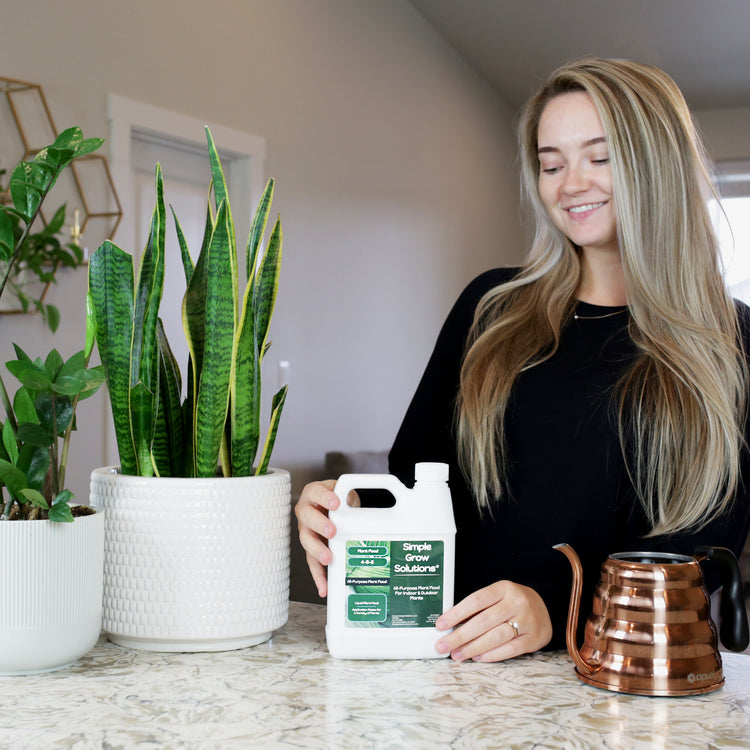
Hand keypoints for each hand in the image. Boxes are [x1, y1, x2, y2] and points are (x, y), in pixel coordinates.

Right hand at [294, 480, 359, 597]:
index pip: (315, 492)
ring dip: (317, 550)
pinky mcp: (311, 548)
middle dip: (319, 525)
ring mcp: (306, 531)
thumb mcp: (345, 492)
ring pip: (306, 541)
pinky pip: (312, 562)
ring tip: (327, 558)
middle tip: (332, 531)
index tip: (336, 503)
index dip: (324, 498)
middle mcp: (306, 512)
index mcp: (313, 494)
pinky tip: (324, 587)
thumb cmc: (339, 498)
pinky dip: (318, 576)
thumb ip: (349, 496)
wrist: (335, 506)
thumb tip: (355, 504)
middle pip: (307, 518)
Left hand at [435, 581, 552, 661]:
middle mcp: (517, 602)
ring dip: (473, 647)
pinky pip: (510, 649)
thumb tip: (451, 626)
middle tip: (443, 646)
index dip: (456, 613)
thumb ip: (479, 608)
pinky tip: (477, 658)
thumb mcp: (499, 596)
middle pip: (483, 621)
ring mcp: (528, 620)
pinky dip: (491, 655)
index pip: (476, 600)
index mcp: (504, 588)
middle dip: (460, 635)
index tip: (440, 625)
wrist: (546, 607)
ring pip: (496, 636)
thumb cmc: (513, 602)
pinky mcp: (534, 638)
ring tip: (457, 655)